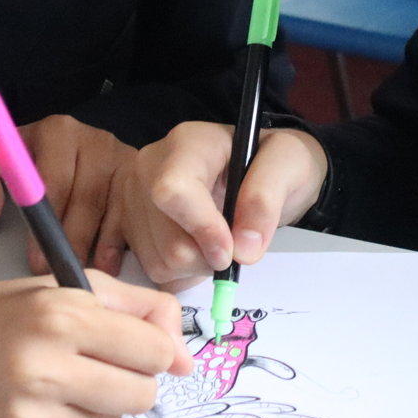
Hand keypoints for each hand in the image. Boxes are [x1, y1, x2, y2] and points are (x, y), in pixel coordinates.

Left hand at [0, 113, 132, 274]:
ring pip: (111, 209)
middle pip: (86, 197)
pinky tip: (108, 264)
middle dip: (69, 241)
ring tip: (80, 272)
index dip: (44, 222)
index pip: (53, 179)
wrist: (73, 148)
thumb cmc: (30, 161)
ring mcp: (122, 157)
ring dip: (95, 245)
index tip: (35, 256)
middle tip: (56, 272)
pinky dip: (120, 242)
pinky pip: (133, 213)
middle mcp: (94, 140)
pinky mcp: (139, 177)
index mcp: (56, 132)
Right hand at [0, 271, 192, 417]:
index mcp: (60, 316)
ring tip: (55, 384)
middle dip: (131, 382)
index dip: (153, 350)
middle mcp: (44, 369)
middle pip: (141, 396)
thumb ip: (133, 307)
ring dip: (95, 406)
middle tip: (98, 368)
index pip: (154, 351)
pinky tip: (29, 408)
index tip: (136, 348)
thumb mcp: (60, 288)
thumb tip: (186, 358)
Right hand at [109, 121, 326, 289]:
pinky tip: (197, 252)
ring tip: (217, 244)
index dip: (202, 228)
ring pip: (157, 259)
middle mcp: (151, 167)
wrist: (262, 170)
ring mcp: (134, 197)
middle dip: (208, 256)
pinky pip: (147, 267)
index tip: (231, 250)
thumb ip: (266, 199)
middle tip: (234, 246)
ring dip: (196, 267)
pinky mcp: (129, 224)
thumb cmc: (273, 163)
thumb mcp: (288, 164)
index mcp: (188, 144)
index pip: (173, 190)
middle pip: (167, 237)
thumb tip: (244, 249)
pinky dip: (179, 272)